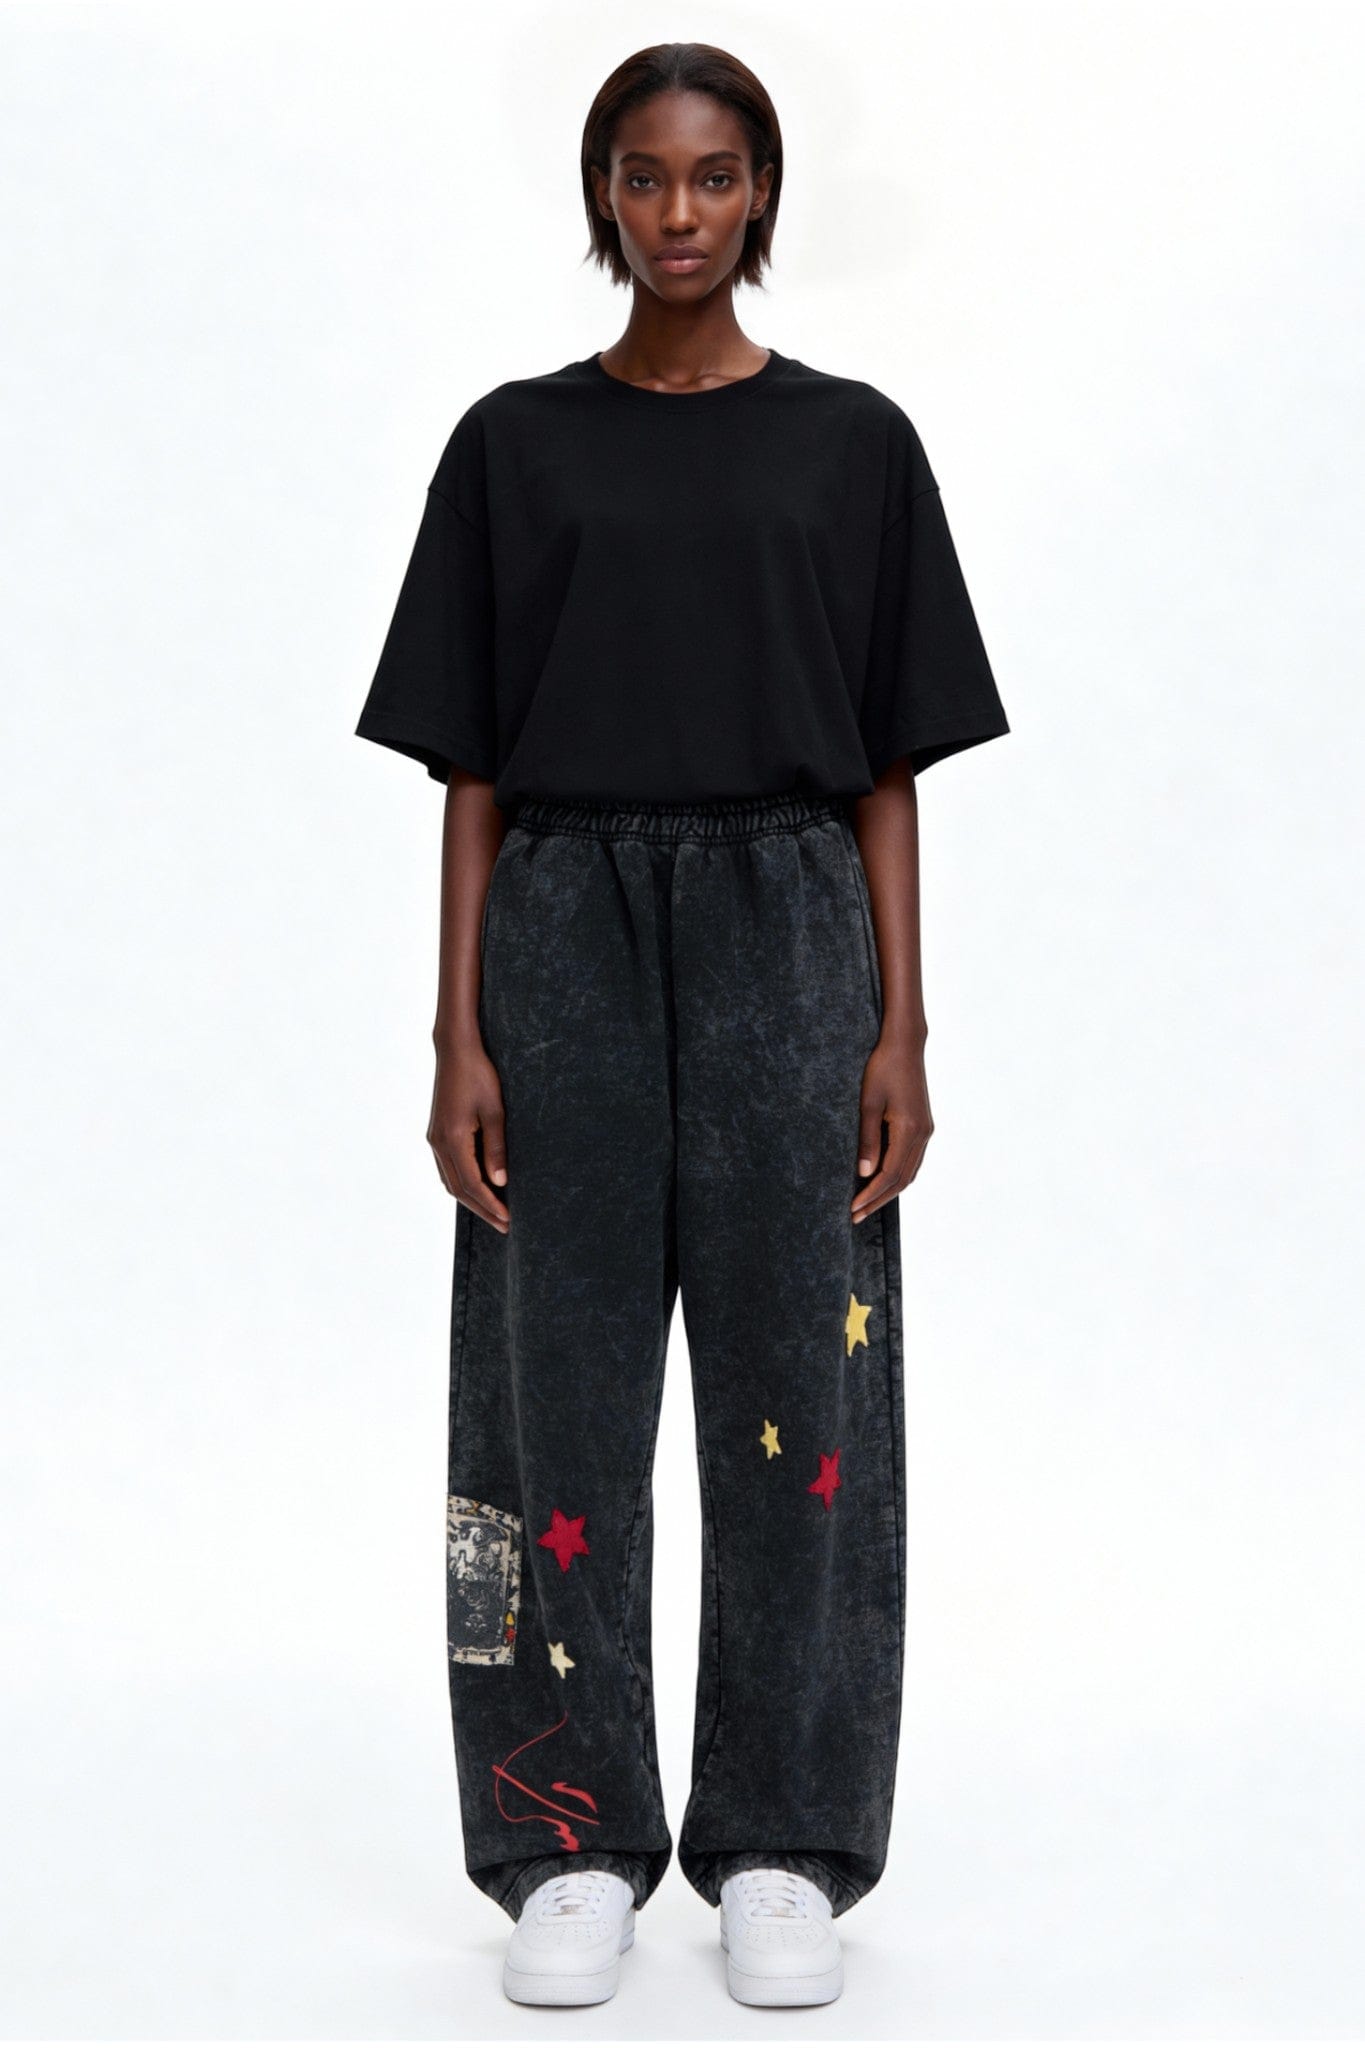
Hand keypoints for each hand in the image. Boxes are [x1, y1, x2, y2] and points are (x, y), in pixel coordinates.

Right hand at [428, 1037, 509, 1232]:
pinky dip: (462, 1184)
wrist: (456, 1051)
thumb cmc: (479, 1075)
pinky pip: (447, 1168)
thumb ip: (496, 1147)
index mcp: (453, 1139)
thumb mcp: (495, 1110)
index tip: (507, 1220)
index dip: (490, 1205)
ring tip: (494, 1212)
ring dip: (471, 1199)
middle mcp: (439, 1143)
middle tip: (505, 1225)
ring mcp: (435, 1139)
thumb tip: (500, 1182)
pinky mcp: (437, 1133)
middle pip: (458, 1189)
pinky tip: (477, 1189)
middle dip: (482, 1209)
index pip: (471, 1184)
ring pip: (450, 1181)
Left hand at [852, 1030, 931, 1223]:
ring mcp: (926, 1130)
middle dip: (878, 1200)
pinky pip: (912, 1160)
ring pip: (909, 1172)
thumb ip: (867, 1140)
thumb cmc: (882, 1068)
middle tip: (856, 1216)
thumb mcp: (868, 1104)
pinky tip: (882, 1181)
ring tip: (866, 1204)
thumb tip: (863, 1174)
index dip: (870, 1194)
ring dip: (889, 1191)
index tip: (853, 1209)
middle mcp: (922, 1134)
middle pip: (902, 1179)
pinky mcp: (923, 1125)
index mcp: (910, 1130)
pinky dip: (898, 1175)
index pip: (889, 1174)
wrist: (905, 1045)